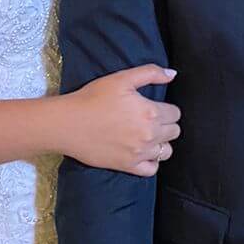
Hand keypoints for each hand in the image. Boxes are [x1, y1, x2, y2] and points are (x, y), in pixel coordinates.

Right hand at [59, 65, 180, 174]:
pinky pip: (152, 170)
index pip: (176, 113)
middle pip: (174, 132)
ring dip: (161, 143)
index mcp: (151, 112)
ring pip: (167, 151)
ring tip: (148, 136)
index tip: (155, 108)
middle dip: (166, 125)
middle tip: (150, 120)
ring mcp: (139, 153)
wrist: (68, 123)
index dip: (167, 109)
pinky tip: (143, 152)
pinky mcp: (128, 166)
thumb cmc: (93, 98)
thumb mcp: (122, 78)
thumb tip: (173, 75)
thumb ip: (151, 73)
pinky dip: (152, 162)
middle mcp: (149, 134)